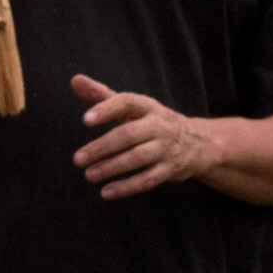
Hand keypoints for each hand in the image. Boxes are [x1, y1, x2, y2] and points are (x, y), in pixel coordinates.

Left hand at [71, 76, 222, 199]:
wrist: (197, 143)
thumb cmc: (153, 122)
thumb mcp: (132, 107)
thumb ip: (102, 95)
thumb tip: (75, 80)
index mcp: (147, 106)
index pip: (126, 102)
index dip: (106, 109)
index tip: (85, 120)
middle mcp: (159, 125)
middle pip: (128, 134)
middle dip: (102, 147)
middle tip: (78, 159)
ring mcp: (167, 148)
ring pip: (137, 158)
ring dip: (112, 168)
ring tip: (89, 175)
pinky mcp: (170, 170)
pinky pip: (148, 179)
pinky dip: (127, 187)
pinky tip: (106, 192)